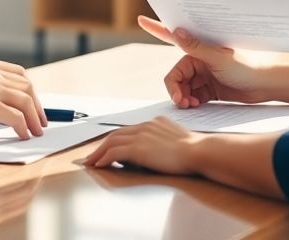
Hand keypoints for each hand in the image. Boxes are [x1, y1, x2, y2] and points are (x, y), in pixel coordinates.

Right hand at [0, 54, 48, 140]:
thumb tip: (14, 102)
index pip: (19, 74)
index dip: (30, 92)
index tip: (35, 106)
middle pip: (26, 86)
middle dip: (36, 106)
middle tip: (41, 122)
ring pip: (25, 101)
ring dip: (33, 119)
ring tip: (35, 131)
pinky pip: (16, 118)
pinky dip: (23, 128)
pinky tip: (22, 135)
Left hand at [83, 116, 202, 174]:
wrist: (198, 151)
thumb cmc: (193, 150)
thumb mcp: (176, 140)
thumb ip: (163, 141)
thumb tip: (152, 152)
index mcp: (155, 122)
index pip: (129, 130)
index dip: (116, 139)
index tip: (108, 148)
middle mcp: (145, 125)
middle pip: (116, 133)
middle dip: (101, 145)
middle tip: (92, 155)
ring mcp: (141, 135)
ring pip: (111, 141)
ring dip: (98, 152)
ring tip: (90, 162)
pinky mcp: (138, 147)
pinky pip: (114, 152)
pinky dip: (104, 158)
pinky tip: (99, 165)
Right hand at [138, 16, 271, 106]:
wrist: (266, 84)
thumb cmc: (247, 66)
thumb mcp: (219, 58)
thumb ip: (196, 47)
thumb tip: (177, 29)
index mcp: (199, 47)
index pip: (174, 37)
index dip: (156, 28)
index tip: (140, 19)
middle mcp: (199, 59)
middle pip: (175, 75)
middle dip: (175, 88)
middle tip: (181, 102)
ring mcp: (204, 74)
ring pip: (182, 87)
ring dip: (182, 97)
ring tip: (189, 106)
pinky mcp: (210, 89)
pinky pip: (192, 96)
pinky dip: (190, 102)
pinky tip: (195, 106)